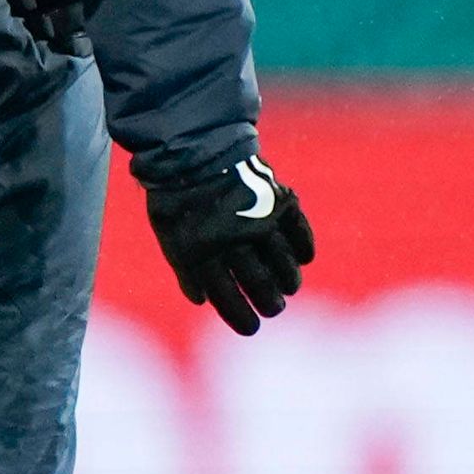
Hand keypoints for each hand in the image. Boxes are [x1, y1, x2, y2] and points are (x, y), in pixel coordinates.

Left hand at [141, 154, 315, 336]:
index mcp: (199, 249)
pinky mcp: (278, 199)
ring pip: (282, 261)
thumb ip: (185, 268)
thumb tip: (201, 300)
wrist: (196, 145)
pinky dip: (304, 247)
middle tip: (275, 308)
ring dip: (289, 280)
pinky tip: (304, 258)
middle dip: (269, 303)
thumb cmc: (177, 196)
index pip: (226, 295)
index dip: (241, 316)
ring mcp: (257, 217)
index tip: (252, 329)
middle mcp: (231, 237)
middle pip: (259, 283)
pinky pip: (299, 232)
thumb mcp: (169, 234)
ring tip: (289, 287)